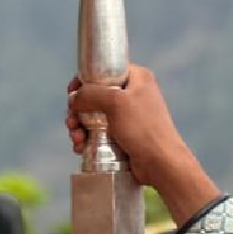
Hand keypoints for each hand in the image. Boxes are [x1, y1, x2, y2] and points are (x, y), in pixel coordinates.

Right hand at [66, 65, 220, 224]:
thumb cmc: (142, 128)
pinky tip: (80, 146)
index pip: (103, 70)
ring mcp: (128, 116)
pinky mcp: (123, 135)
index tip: (71, 92)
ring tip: (76, 139)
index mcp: (136, 78)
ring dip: (79, 126)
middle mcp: (132, 94)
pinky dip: (86, 137)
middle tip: (71, 121)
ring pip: (93, 115)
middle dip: (78, 109)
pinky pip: (98, 131)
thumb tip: (73, 98)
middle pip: (94, 95)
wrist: (161, 164)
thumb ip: (89, 94)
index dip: (83, 80)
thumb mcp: (115, 102)